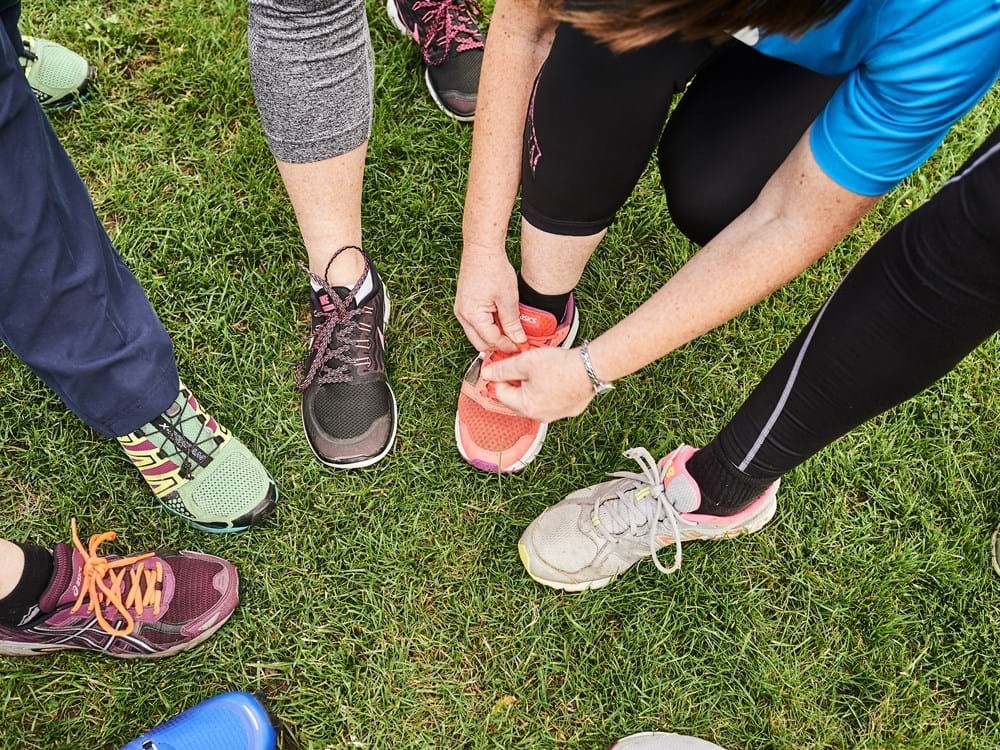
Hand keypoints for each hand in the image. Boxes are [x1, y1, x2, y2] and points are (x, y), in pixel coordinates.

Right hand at [455, 243, 525, 352]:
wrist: (481, 249)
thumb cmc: (492, 269)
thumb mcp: (508, 299)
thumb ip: (512, 323)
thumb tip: (518, 340)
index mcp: (472, 316)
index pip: (492, 341)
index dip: (509, 346)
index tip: (522, 346)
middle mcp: (462, 316)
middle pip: (480, 343)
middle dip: (499, 346)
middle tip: (516, 343)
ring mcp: (461, 310)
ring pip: (477, 335)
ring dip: (493, 337)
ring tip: (511, 333)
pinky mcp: (464, 305)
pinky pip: (475, 324)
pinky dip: (488, 327)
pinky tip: (502, 322)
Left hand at [480, 346, 594, 422]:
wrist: (591, 367)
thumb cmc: (560, 366)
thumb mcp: (525, 362)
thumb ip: (503, 369)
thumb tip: (487, 373)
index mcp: (526, 407)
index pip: (501, 393)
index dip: (499, 377)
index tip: (502, 365)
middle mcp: (540, 416)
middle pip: (517, 399)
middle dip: (516, 381)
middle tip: (522, 364)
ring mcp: (556, 415)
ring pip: (535, 400)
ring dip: (532, 385)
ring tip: (540, 368)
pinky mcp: (569, 410)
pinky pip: (551, 400)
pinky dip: (549, 389)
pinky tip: (555, 376)